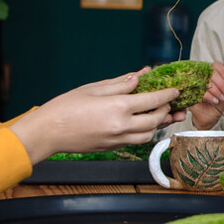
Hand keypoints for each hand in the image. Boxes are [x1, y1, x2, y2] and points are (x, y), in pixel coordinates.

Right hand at [9, 69, 184, 161]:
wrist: (47, 132)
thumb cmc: (65, 107)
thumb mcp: (94, 88)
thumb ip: (120, 83)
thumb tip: (139, 77)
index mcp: (118, 107)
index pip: (152, 101)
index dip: (167, 95)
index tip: (175, 90)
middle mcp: (121, 126)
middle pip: (155, 120)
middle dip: (166, 110)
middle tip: (169, 102)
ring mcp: (117, 139)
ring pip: (149, 135)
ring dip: (158, 124)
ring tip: (161, 115)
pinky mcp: (112, 147)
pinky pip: (136, 141)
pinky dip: (145, 133)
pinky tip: (144, 124)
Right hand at [188, 57, 223, 129]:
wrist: (210, 116)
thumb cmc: (217, 101)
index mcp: (209, 72)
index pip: (215, 65)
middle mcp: (200, 75)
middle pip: (211, 73)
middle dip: (222, 83)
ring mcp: (193, 83)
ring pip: (205, 81)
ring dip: (216, 90)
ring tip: (222, 98)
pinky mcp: (188, 92)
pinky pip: (199, 90)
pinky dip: (209, 96)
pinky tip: (215, 100)